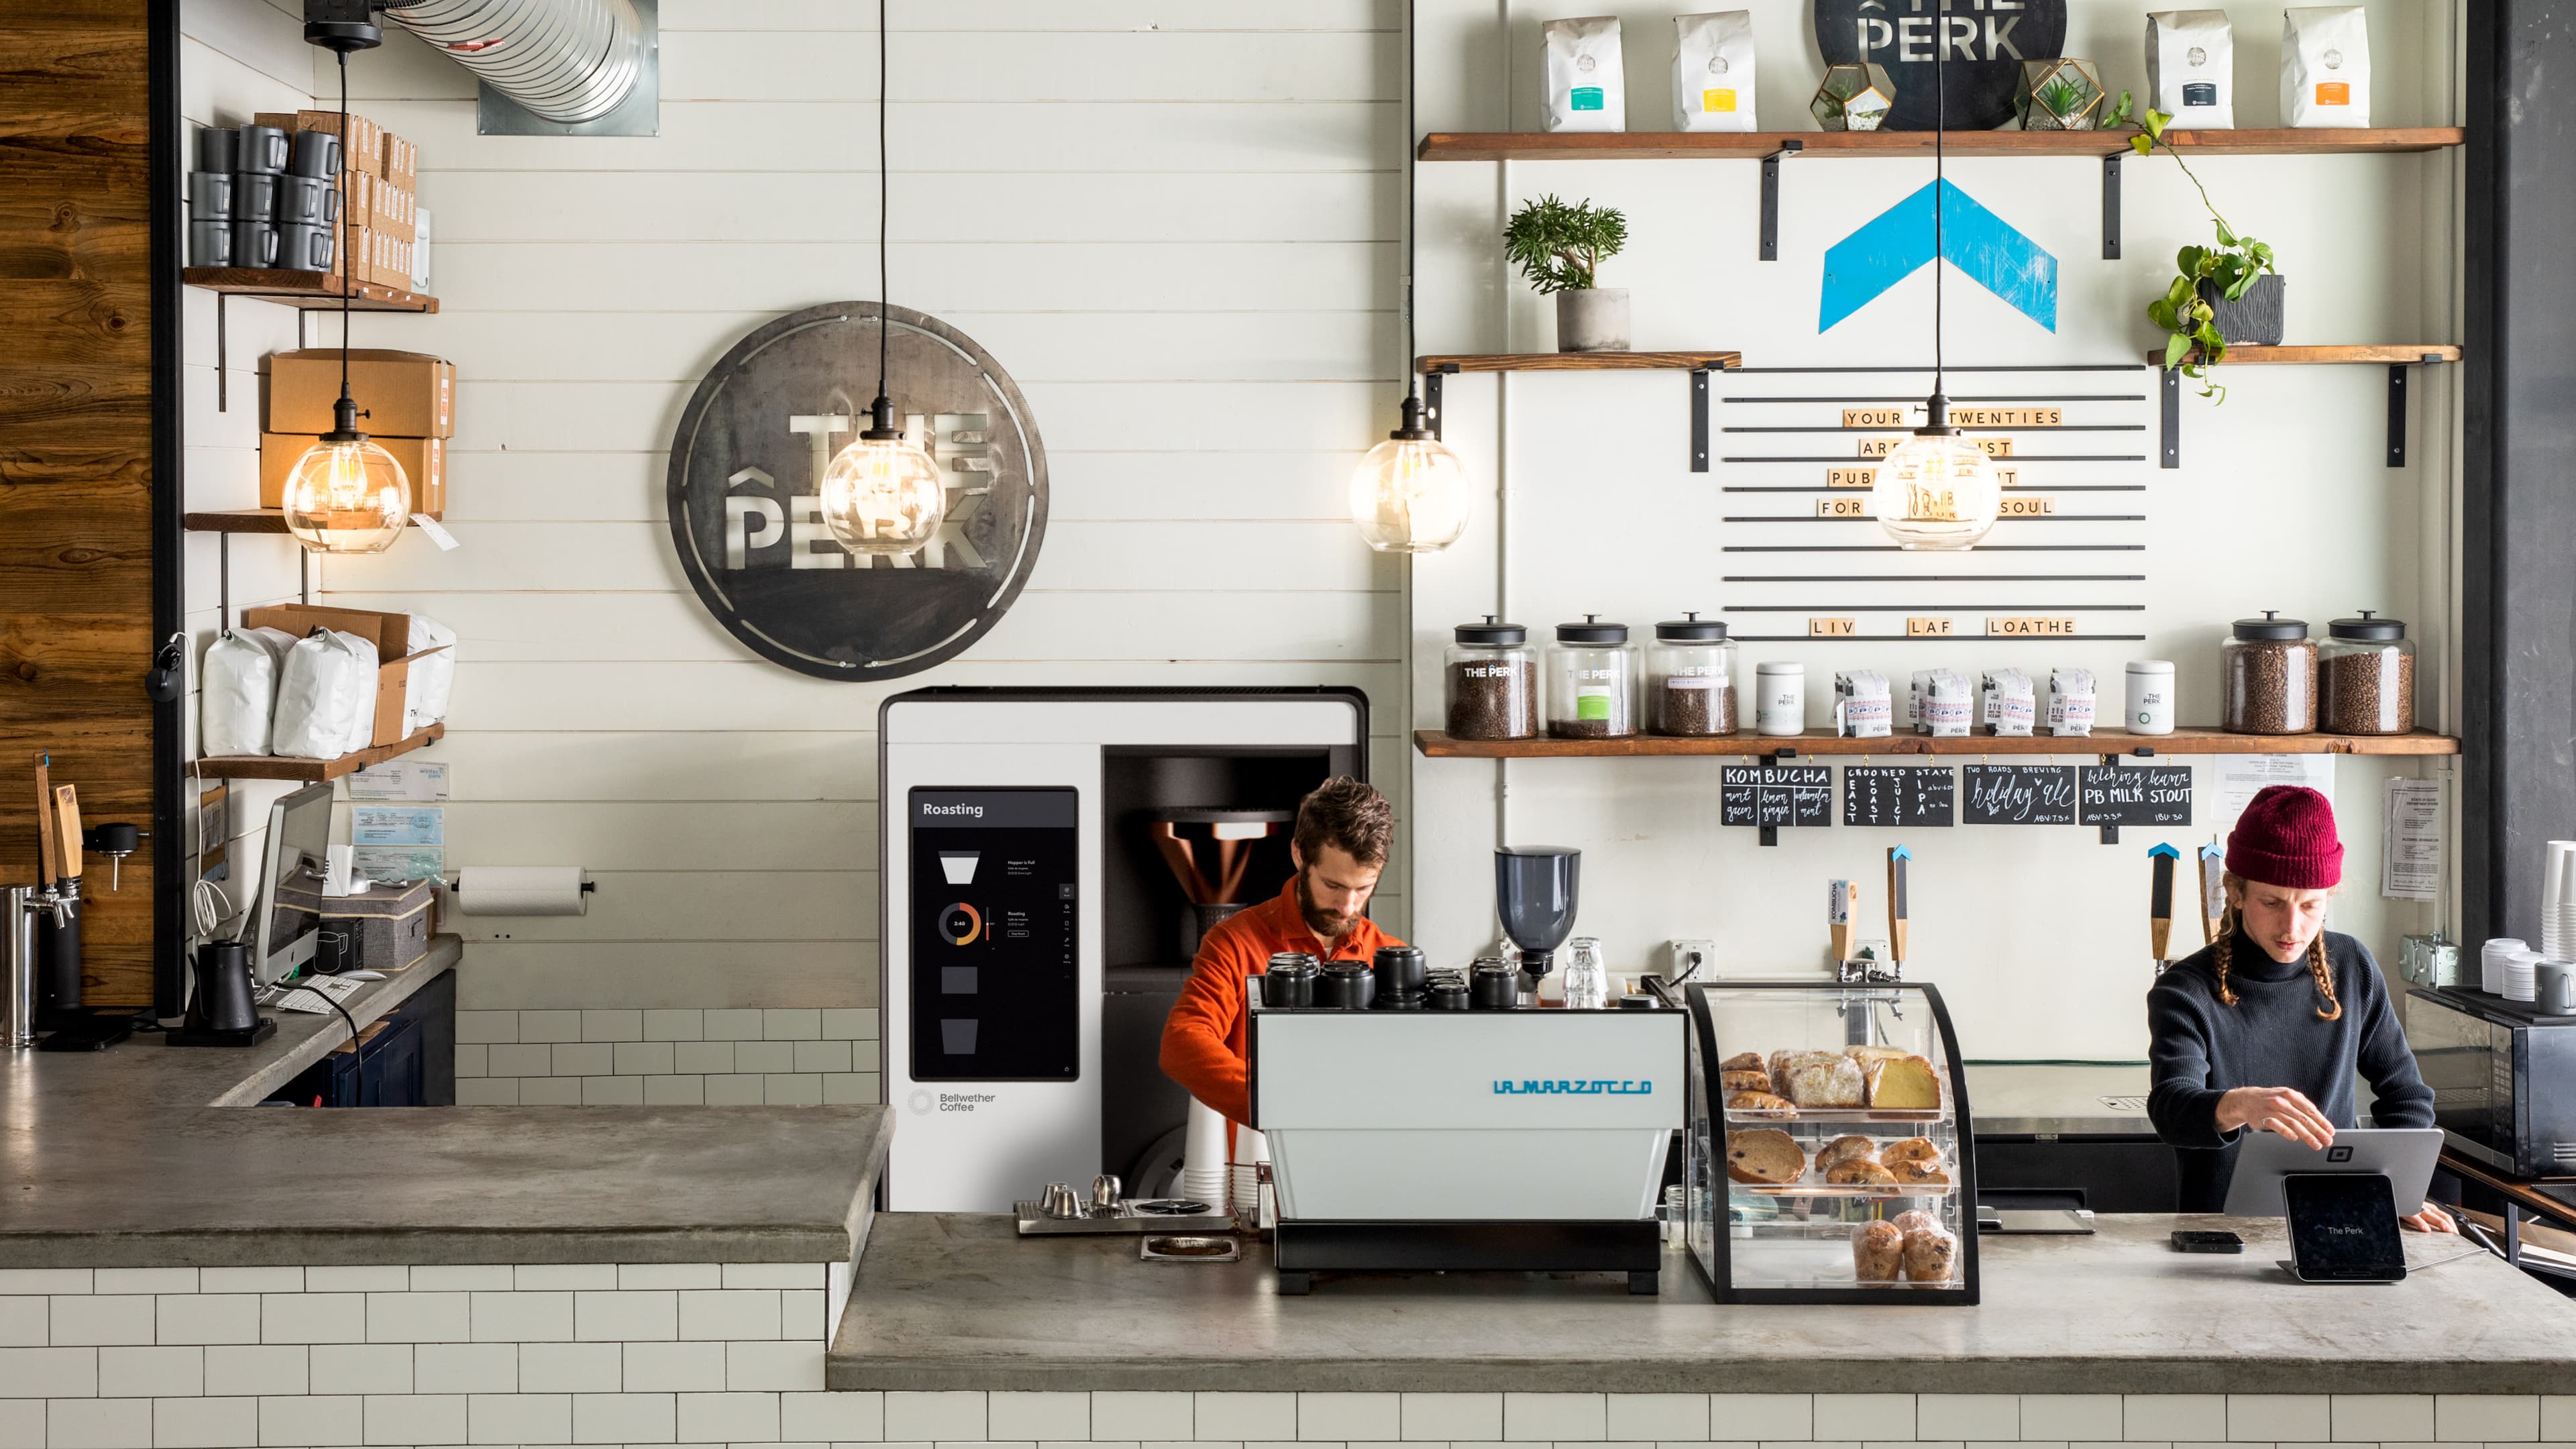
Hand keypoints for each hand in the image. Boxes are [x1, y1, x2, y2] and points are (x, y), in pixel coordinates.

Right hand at [2215, 1086, 2336, 1148]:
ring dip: (2306, 1135)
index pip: (2310, 1110)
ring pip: (2292, 1123)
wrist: (2246, 1099)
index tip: (2330, 1131)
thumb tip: (2319, 1120)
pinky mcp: (2262, 1118)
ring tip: (2315, 1144)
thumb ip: (2302, 1105)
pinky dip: (2286, 1132)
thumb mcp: (2287, 1096)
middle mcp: (2282, 1101)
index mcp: (2290, 1095)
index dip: (2322, 1122)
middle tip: (2327, 1141)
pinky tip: (2294, 1138)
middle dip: (2318, 1131)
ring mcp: (2271, 1109)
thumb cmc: (2270, 1099)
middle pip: (2303, 1118)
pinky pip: (2276, 1125)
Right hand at [2402, 1203, 2457, 1233]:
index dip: (2452, 1225)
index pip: (2444, 1216)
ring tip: (2447, 1231)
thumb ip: (2422, 1220)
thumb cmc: (2399, 1205)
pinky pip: (2413, 1216)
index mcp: (2426, 1207)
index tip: (2457, 1235)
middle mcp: (2422, 1206)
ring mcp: (2414, 1207)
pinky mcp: (2404, 1209)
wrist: (2387, 1196)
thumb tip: (2431, 1232)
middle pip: (2441, 1215)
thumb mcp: (2412, 1212)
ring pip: (2430, 1215)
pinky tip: (2425, 1229)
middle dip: (2450, 1225)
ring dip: (2440, 1223)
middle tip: (2456, 1236)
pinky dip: (2420, 1223)